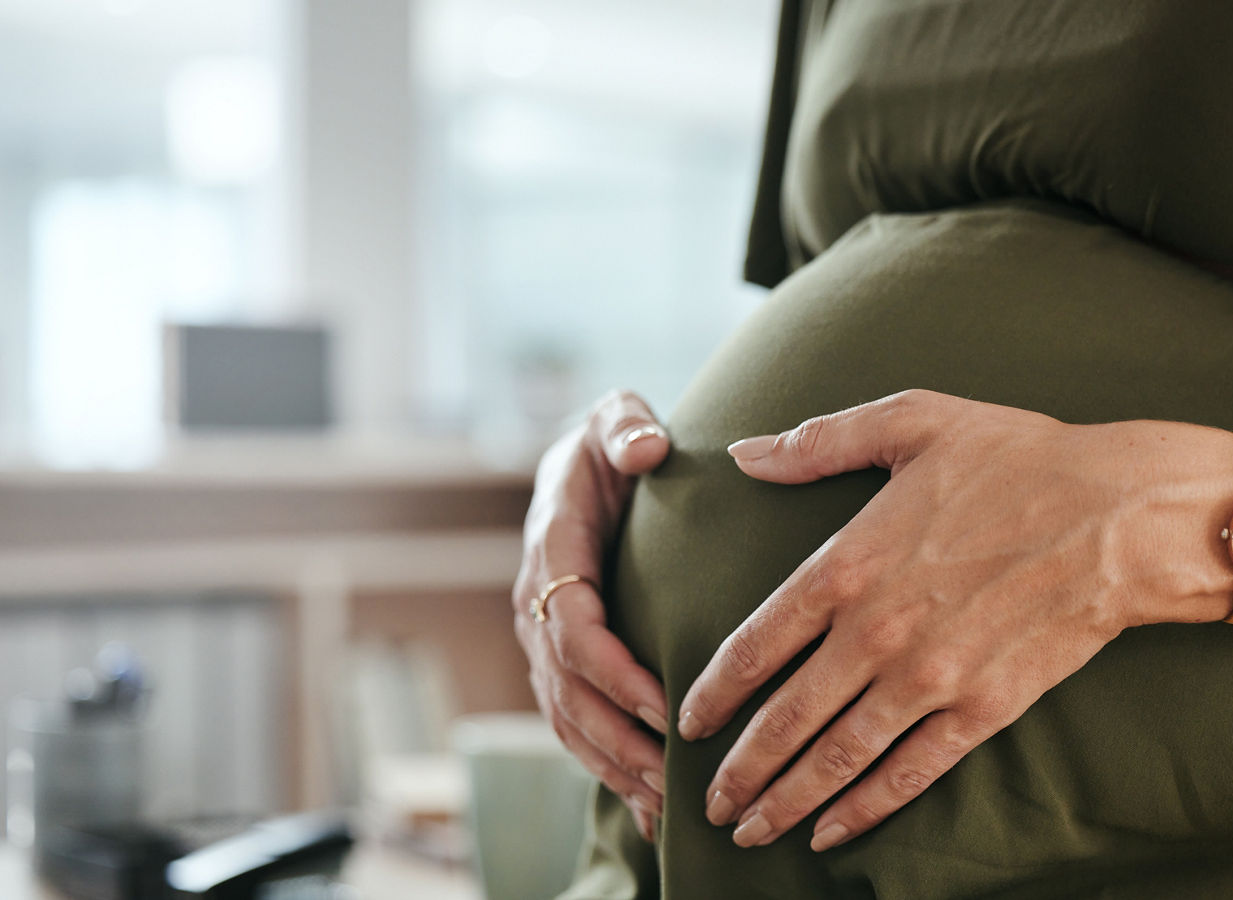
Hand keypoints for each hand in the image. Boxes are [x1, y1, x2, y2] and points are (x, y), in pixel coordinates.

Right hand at [513, 390, 672, 842]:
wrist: (584, 465)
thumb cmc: (611, 443)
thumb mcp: (614, 417)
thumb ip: (626, 425)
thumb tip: (646, 448)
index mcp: (552, 550)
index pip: (573, 626)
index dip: (615, 672)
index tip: (665, 705)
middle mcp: (537, 603)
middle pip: (568, 691)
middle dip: (618, 740)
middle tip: (674, 778)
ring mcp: (543, 639)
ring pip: (567, 720)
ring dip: (613, 767)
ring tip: (664, 806)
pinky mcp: (560, 662)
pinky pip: (575, 726)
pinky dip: (607, 768)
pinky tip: (648, 809)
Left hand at [676, 390, 1232, 851]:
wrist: (1122, 514)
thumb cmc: (1020, 458)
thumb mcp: (913, 421)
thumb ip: (820, 443)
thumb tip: (744, 451)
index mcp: (849, 563)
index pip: (756, 644)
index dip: (714, 691)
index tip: (688, 721)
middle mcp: (877, 632)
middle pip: (785, 718)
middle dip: (740, 769)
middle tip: (708, 804)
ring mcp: (930, 678)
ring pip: (837, 758)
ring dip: (787, 800)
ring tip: (750, 833)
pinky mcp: (983, 709)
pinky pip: (909, 773)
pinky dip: (865, 809)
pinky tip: (832, 834)